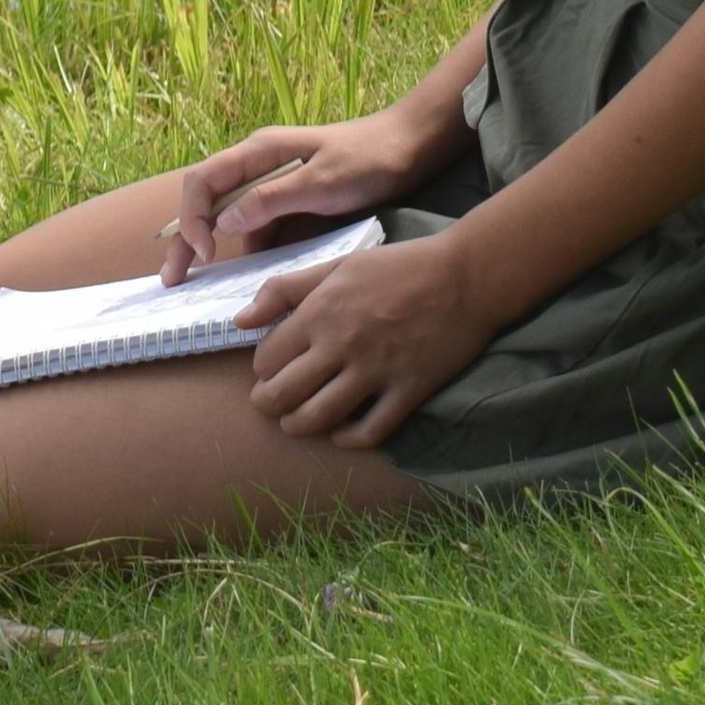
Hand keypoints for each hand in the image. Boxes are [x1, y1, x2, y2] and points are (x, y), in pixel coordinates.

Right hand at [160, 108, 444, 283]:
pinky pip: (259, 231)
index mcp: (259, 152)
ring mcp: (274, 187)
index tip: (206, 254)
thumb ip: (270, 201)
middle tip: (171, 281)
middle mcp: (258, 167)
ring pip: (229, 219)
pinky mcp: (290, 206)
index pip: (203, 181)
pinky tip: (248, 282)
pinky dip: (247, 254)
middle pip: (206, 201)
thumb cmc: (368, 160)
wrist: (409, 149)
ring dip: (211, 249)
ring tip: (197, 286)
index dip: (192, 218)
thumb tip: (222, 225)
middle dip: (185, 239)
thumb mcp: (320, 183)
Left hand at [240, 235, 491, 445]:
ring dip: (298, 426)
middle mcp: (342, 344)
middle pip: (284, 395)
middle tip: (270, 404)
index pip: (268, 358)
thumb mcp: (338, 265)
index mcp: (321, 311)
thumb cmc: (399, 265)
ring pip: (318, 419)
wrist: (465, 275)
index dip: (262, 369)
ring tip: (295, 422)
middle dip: (268, 405)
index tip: (269, 369)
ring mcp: (376, 371)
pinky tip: (340, 432)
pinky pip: (367, 432)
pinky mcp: (407, 391)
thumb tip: (240, 319)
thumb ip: (285, 289)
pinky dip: (346, 440)